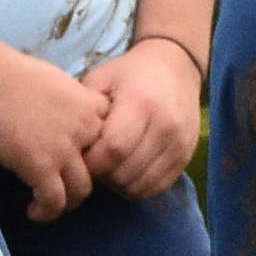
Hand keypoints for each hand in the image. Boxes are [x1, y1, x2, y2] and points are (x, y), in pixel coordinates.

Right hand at [0, 33, 99, 218]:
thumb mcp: (54, 81)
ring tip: (50, 204)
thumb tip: (61, 120)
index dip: (96, 151)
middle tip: (66, 185)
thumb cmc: (7, 73)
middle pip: (101, 166)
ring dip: (68, 202)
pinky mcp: (40, 166)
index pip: (112, 135)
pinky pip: (54, 201)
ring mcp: (64, 148)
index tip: (80, 159)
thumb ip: (68, 104)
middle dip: (86, 179)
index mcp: (88, 103)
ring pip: (81, 190)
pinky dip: (46, 212)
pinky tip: (34, 211)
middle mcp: (84, 127)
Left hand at [81, 37, 204, 198]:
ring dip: (118, 184)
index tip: (80, 156)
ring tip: (110, 167)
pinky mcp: (186, 157)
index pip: (112, 149)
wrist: (176, 67)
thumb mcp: (102, 78)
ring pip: (140, 186)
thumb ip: (85, 110)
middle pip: (125, 172)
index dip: (91, 162)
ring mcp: (179, 144)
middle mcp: (165, 126)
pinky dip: (137, 187)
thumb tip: (70, 146)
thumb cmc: (130, 73)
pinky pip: (156, 187)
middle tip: (93, 163)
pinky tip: (127, 171)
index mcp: (141, 103)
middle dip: (102, 176)